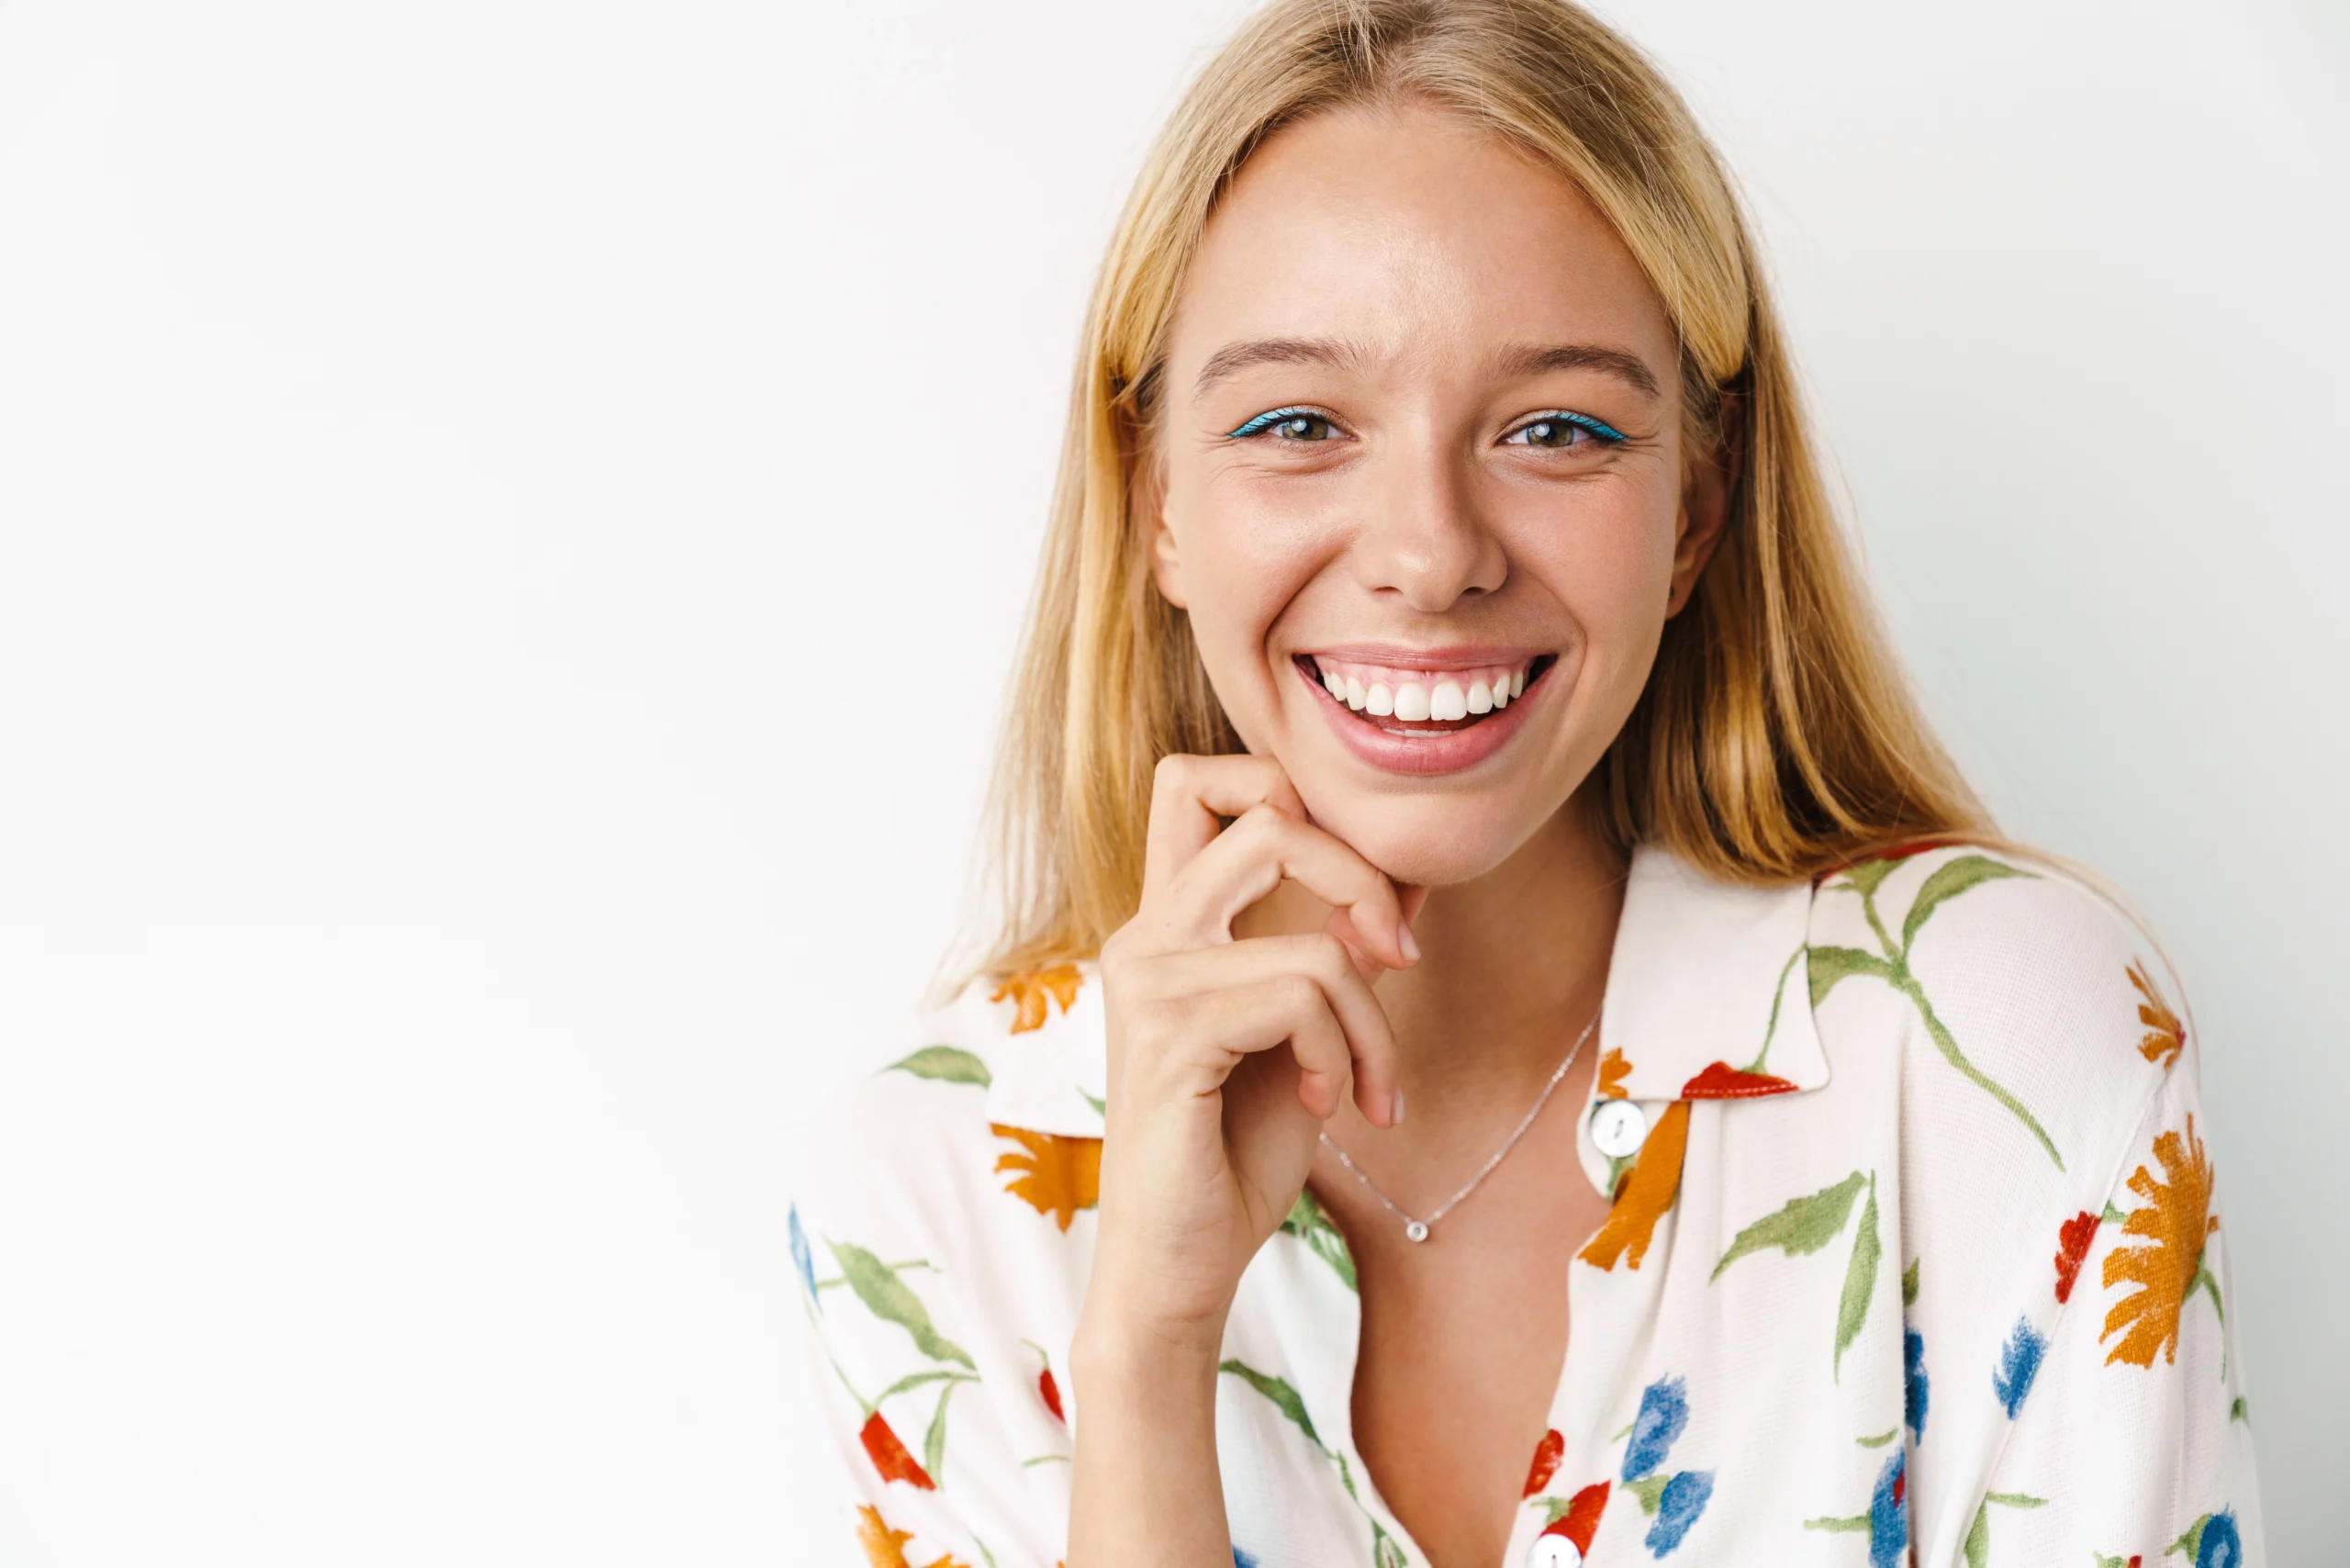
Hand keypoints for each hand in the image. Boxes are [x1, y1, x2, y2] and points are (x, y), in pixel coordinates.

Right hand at [1083, 753, 1419, 1355]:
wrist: (1178, 1266)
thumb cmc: (1234, 1152)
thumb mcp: (1309, 1031)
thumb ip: (1339, 949)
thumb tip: (1412, 876)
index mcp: (1169, 923)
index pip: (1199, 781)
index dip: (1294, 799)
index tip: (1363, 903)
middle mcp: (1146, 934)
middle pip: (1265, 814)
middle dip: (1362, 877)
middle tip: (1398, 960)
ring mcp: (1148, 979)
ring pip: (1314, 941)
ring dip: (1371, 1023)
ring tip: (1363, 1086)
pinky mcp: (1168, 1034)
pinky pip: (1302, 997)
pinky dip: (1342, 1055)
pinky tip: (1323, 1105)